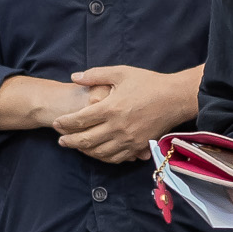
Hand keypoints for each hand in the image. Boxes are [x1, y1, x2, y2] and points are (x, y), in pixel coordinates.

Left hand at [52, 66, 200, 162]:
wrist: (176, 98)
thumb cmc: (148, 83)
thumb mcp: (121, 73)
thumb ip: (96, 75)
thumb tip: (74, 77)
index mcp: (110, 108)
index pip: (79, 120)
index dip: (65, 123)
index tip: (56, 123)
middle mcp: (117, 127)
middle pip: (85, 140)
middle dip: (69, 141)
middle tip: (60, 140)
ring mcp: (128, 139)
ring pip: (99, 153)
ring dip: (84, 151)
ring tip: (76, 147)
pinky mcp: (138, 147)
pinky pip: (116, 158)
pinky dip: (103, 158)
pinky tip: (97, 153)